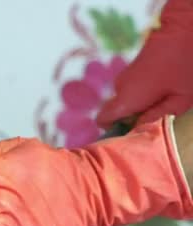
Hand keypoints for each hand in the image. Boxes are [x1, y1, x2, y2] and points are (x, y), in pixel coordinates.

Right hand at [96, 0, 192, 129]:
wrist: (185, 28)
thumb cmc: (185, 66)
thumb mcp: (180, 99)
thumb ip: (157, 118)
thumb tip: (139, 129)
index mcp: (126, 98)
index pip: (103, 121)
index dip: (113, 131)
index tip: (130, 134)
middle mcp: (120, 88)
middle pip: (117, 112)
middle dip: (133, 118)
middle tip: (156, 119)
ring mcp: (125, 77)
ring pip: (127, 101)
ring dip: (141, 105)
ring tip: (164, 101)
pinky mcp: (133, 70)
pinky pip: (133, 90)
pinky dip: (145, 94)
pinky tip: (164, 89)